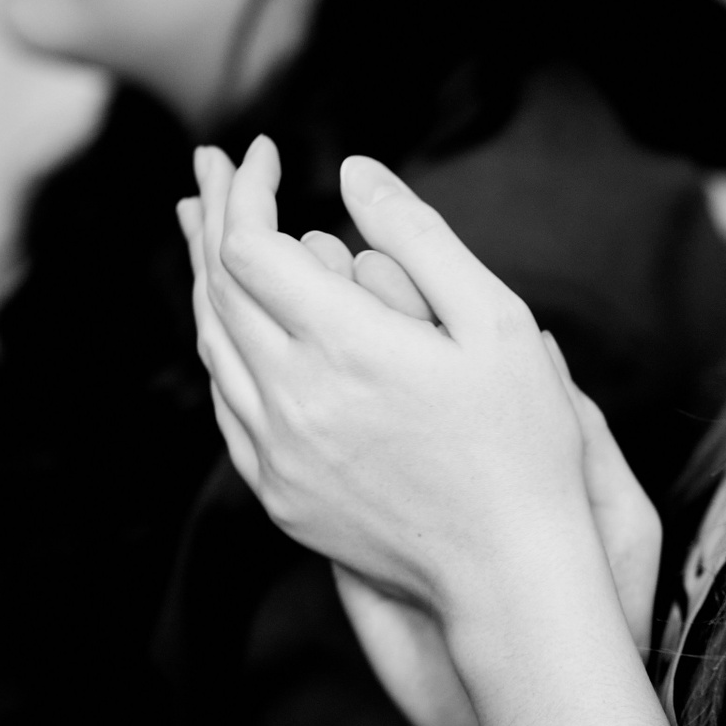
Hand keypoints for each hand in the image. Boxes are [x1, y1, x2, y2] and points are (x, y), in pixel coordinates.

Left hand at [188, 188, 661, 725]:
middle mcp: (292, 399)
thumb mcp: (496, 320)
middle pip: (217, 289)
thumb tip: (353, 170)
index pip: (250, 246)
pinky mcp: (279, 496)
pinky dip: (220, 349)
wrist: (508, 572)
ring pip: (213, 348)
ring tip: (205, 227)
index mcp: (344, 346)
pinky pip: (227, 408)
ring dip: (204, 280)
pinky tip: (230, 324)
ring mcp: (277, 454)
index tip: (268, 153)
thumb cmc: (521, 443)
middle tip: (214, 166)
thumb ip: (419, 236)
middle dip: (214, 217)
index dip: (248, 190)